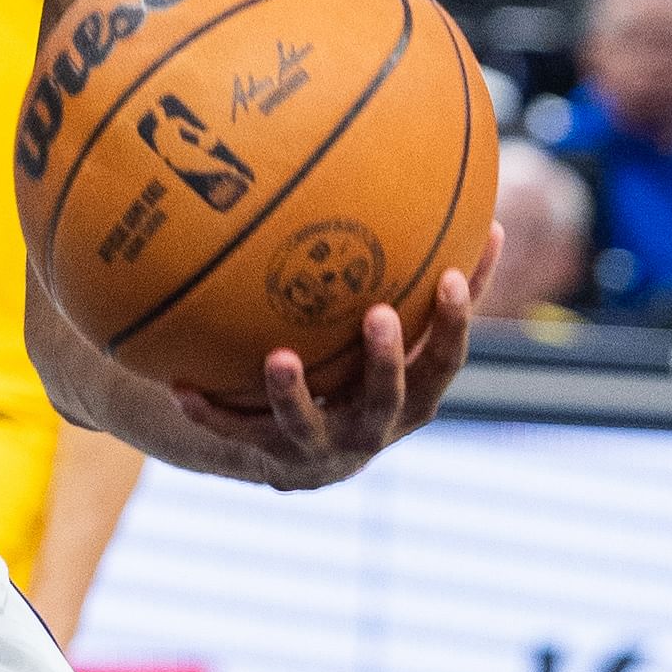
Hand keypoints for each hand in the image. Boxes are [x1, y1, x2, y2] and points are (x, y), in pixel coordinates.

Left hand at [169, 230, 495, 490]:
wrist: (305, 453)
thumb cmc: (366, 373)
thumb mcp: (404, 337)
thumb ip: (445, 288)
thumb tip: (491, 217)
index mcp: (413, 397)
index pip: (443, 361)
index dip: (453, 324)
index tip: (451, 277)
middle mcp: (372, 427)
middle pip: (385, 398)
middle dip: (384, 360)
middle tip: (377, 312)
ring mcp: (319, 445)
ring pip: (306, 423)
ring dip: (292, 392)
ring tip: (278, 357)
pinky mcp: (268, 454)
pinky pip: (234, 432)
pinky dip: (210, 412)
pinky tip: (181, 388)